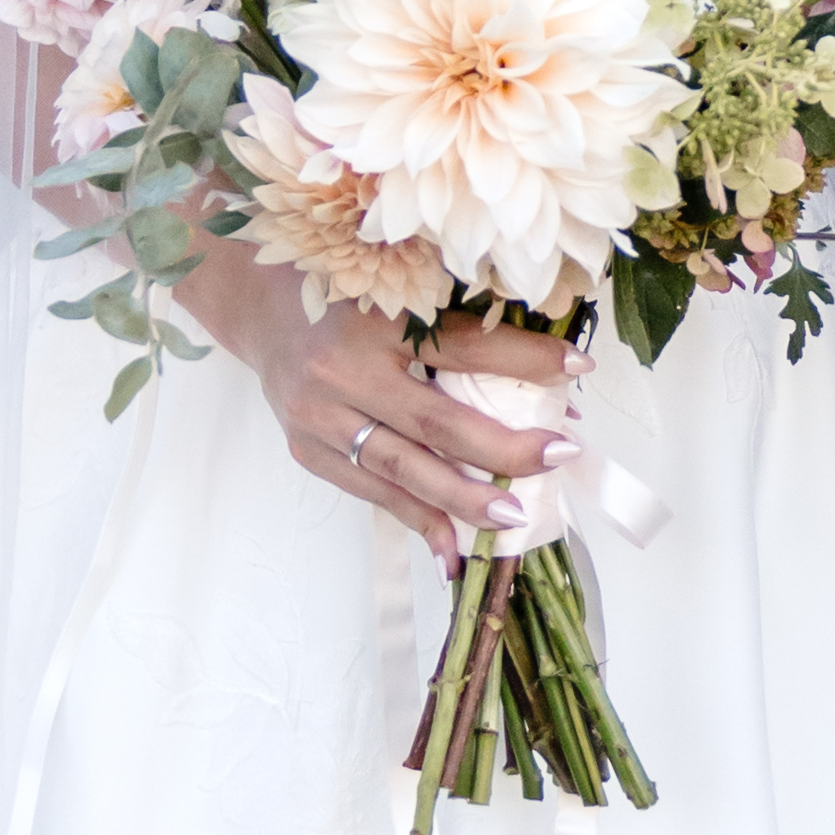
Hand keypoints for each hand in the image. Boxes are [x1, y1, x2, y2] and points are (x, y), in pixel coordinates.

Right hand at [183, 252, 564, 564]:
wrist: (255, 302)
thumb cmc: (343, 287)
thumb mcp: (399, 282)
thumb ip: (459, 317)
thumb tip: (547, 366)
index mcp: (375, 318)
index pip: (462, 346)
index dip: (524, 359)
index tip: (579, 367)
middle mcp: (343, 370)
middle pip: (434, 422)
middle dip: (502, 448)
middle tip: (558, 458)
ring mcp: (319, 417)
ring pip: (402, 470)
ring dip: (462, 499)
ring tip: (512, 520)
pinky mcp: (308, 449)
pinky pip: (370, 492)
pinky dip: (414, 521)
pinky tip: (451, 551)